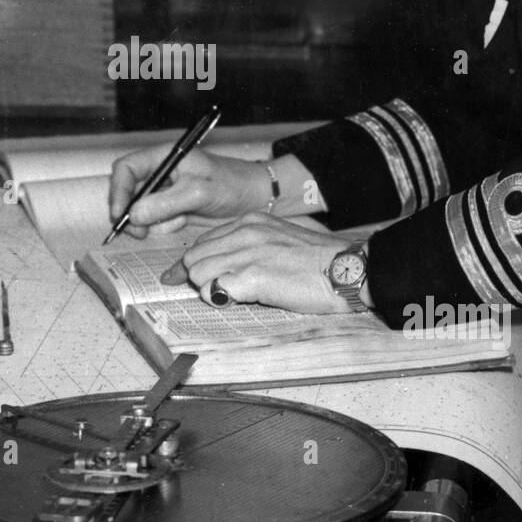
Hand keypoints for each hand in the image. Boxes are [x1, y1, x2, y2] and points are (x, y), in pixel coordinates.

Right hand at [108, 147, 270, 237]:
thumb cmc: (233, 184)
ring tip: (172, 223)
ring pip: (139, 209)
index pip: (127, 168)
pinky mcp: (173, 207)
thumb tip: (134, 214)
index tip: (120, 214)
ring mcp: (166, 191)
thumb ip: (166, 203)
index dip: (119, 190)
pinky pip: (155, 220)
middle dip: (130, 212)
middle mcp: (162, 172)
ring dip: (148, 222)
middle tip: (139, 231)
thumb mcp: (199, 192)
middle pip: (128, 191)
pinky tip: (182, 222)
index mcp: (166, 157)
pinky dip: (162, 226)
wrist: (255, 198)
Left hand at [172, 213, 358, 314]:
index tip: (176, 277)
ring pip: (199, 274)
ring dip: (210, 290)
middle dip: (199, 278)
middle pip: (193, 258)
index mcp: (249, 222)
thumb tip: (220, 268)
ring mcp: (248, 253)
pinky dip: (222, 299)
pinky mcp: (253, 276)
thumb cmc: (315, 262)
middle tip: (220, 291)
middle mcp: (244, 233)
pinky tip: (242, 299)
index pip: (201, 241)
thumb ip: (246, 247)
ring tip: (236, 295)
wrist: (345, 270)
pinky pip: (215, 290)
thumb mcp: (276, 241)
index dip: (188, 263)